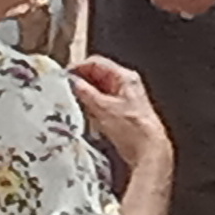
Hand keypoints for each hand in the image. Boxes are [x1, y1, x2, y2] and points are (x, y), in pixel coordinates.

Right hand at [65, 56, 169, 175]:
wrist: (149, 151)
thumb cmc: (135, 130)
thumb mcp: (103, 108)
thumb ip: (86, 93)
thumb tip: (74, 83)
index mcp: (125, 78)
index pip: (97, 63)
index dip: (78, 67)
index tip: (65, 76)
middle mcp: (127, 86)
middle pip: (98, 76)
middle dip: (82, 83)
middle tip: (68, 91)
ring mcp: (125, 99)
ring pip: (99, 91)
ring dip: (87, 98)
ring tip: (78, 106)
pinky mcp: (123, 113)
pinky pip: (103, 105)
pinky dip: (94, 108)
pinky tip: (89, 117)